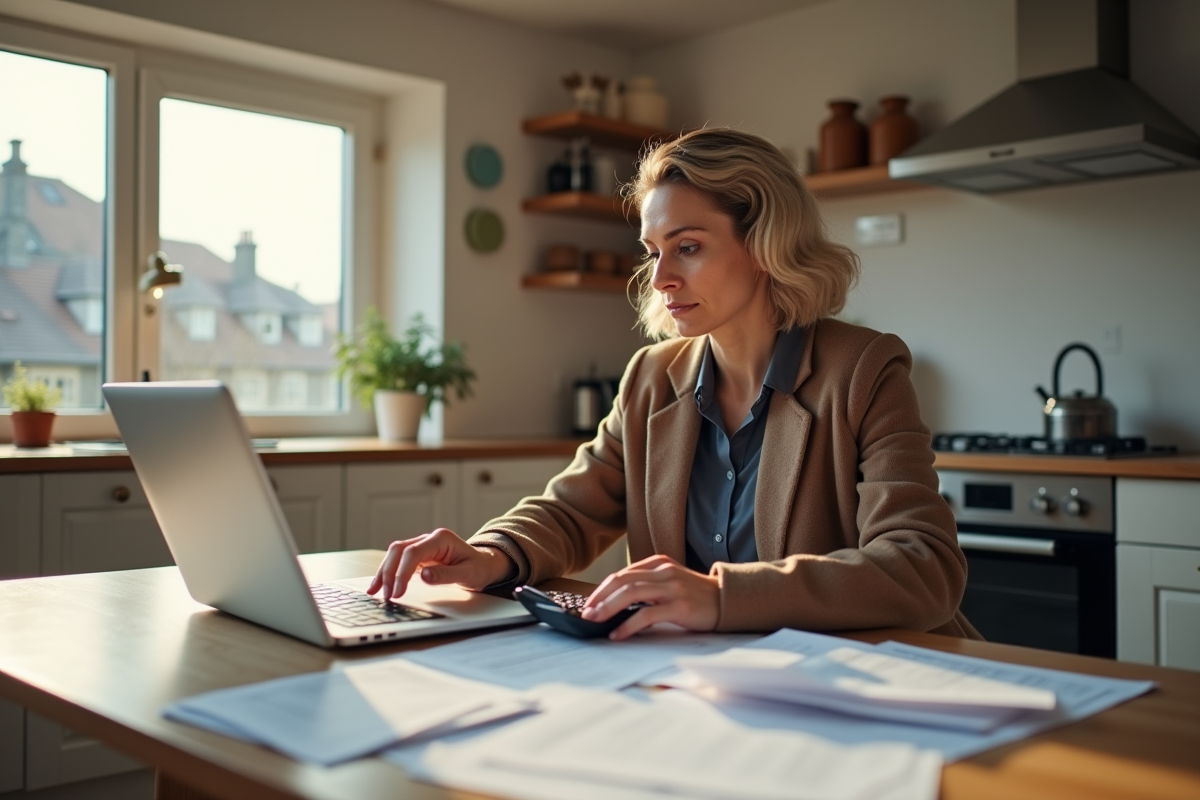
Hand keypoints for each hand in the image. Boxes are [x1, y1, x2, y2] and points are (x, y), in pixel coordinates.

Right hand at [366, 529, 513, 599]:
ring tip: (375, 592)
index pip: (414, 552)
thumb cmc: (478, 568)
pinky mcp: (417, 556)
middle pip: (399, 550)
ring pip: (395, 554)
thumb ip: (446, 575)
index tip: (398, 592)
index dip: (402, 572)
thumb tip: (424, 576)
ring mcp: (422, 546)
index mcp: (441, 539)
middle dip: (390, 572)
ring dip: (384, 572)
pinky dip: (387, 573)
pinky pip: (398, 561)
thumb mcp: (468, 574)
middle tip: (388, 596)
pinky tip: (378, 586)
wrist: (483, 564)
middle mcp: (429, 539)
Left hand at [580, 554, 718, 640]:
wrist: (727, 600)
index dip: (602, 588)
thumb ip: (648, 586)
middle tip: (586, 612)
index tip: (589, 602)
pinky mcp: (679, 606)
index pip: (623, 573)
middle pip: (622, 580)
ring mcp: (672, 588)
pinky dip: (628, 625)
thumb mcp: (670, 583)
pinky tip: (618, 634)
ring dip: (608, 608)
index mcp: (659, 564)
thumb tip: (617, 603)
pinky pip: (647, 614)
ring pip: (631, 593)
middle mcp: (664, 572)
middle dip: (600, 597)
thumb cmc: (696, 596)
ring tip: (595, 620)